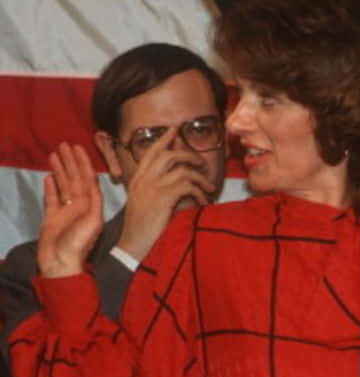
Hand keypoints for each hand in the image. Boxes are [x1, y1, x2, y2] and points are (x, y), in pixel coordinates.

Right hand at [37, 143, 103, 278]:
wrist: (60, 264)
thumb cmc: (79, 244)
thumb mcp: (92, 222)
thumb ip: (93, 203)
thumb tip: (93, 185)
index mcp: (91, 204)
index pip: (88, 178)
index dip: (84, 163)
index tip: (78, 148)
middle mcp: (79, 205)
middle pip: (75, 178)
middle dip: (71, 162)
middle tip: (64, 144)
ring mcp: (65, 211)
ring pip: (63, 185)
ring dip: (60, 170)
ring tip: (54, 154)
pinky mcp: (51, 219)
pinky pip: (51, 199)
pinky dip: (50, 188)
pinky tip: (49, 177)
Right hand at [117, 126, 215, 261]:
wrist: (133, 247)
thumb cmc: (142, 228)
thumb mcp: (146, 203)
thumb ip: (157, 188)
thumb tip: (179, 179)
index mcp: (138, 180)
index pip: (150, 153)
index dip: (163, 140)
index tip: (174, 130)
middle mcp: (143, 180)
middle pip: (169, 155)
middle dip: (189, 155)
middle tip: (201, 163)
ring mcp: (152, 188)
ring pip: (183, 170)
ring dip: (200, 178)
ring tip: (209, 187)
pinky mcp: (163, 198)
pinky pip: (188, 186)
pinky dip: (200, 193)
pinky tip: (203, 202)